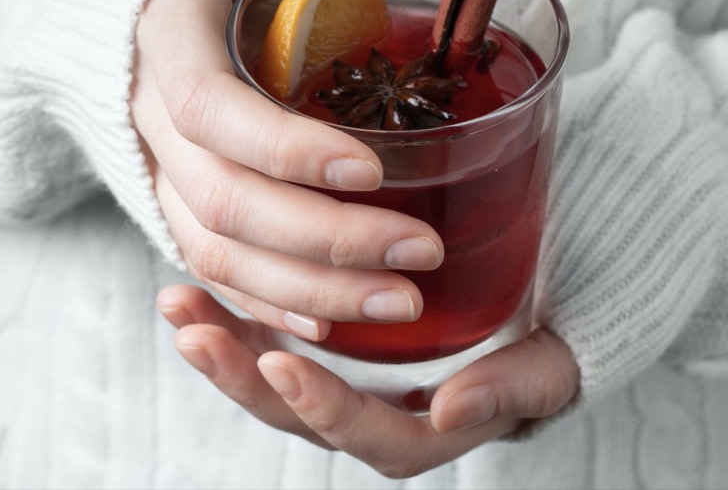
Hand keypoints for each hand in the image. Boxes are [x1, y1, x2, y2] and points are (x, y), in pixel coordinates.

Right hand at [130, 0, 525, 340]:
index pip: (213, 107)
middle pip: (221, 198)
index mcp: (171, 28)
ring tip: (401, 304)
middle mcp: (147, 105)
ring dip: (307, 291)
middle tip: (421, 254)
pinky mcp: (169, 199)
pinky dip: (267, 303)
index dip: (288, 150)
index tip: (374, 170)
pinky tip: (334, 326)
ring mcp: (152, 162)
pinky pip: (209, 268)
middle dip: (324, 241)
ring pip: (212, 249)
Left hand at [157, 284, 579, 478]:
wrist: (546, 306)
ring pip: (275, 380)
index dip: (328, 410)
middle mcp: (376, 415)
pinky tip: (191, 287)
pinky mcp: (327, 342)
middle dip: (244, 382)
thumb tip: (452, 411)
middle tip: (197, 336)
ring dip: (223, 347)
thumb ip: (515, 389)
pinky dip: (233, 316)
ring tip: (177, 306)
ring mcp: (346, 379)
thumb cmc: (550, 339)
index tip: (286, 366)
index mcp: (429, 431)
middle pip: (302, 417)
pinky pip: (272, 339)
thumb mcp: (550, 363)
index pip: (373, 439)